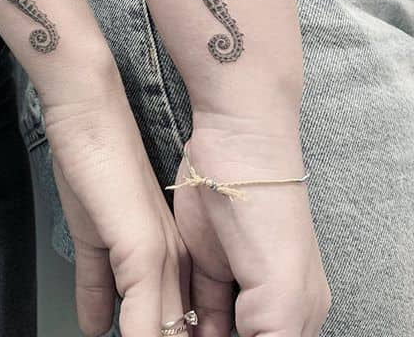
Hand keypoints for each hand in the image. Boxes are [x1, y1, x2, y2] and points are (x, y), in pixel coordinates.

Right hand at [42, 79, 191, 336]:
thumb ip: (99, 285)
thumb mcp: (94, 237)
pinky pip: (147, 318)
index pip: (179, 327)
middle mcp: (176, 264)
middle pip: (183, 334)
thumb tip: (96, 328)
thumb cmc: (94, 169)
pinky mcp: (143, 247)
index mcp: (168, 260)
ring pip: (171, 333)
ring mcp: (163, 257)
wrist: (91, 118)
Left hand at [172, 113, 330, 336]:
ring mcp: (231, 277)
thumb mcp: (282, 293)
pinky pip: (189, 305)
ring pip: (210, 332)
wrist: (235, 145)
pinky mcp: (200, 258)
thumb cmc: (269, 214)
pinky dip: (178, 323)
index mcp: (296, 314)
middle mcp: (265, 299)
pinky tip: (166, 330)